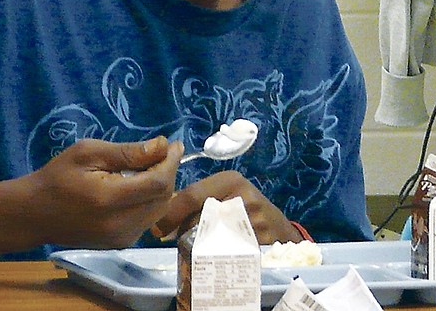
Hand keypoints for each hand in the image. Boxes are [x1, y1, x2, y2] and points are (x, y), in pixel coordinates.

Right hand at [25, 136, 182, 247]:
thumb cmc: (58, 177)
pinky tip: (136, 186)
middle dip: (167, 172)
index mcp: (110, 200)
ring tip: (147, 167)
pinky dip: (151, 200)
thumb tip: (163, 146)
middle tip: (161, 153)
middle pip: (163, 197)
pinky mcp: (121, 244)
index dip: (171, 162)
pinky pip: (148, 218)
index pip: (158, 183)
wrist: (34, 214)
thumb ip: (128, 152)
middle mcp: (120, 224)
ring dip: (161, 186)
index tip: (174, 145)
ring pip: (160, 209)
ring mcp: (121, 238)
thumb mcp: (89, 153)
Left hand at [152, 170, 301, 244]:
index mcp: (230, 180)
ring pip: (209, 237)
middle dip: (182, 232)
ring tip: (195, 246)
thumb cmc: (244, 209)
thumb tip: (160, 211)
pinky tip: (212, 255)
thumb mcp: (224, 195)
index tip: (155, 230)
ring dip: (196, 245)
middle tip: (175, 240)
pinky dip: (214, 256)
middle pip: (197, 218)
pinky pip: (225, 252)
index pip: (191, 195)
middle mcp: (242, 195)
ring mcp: (252, 219)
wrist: (279, 229)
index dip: (169, 214)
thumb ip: (198, 198)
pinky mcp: (259, 240)